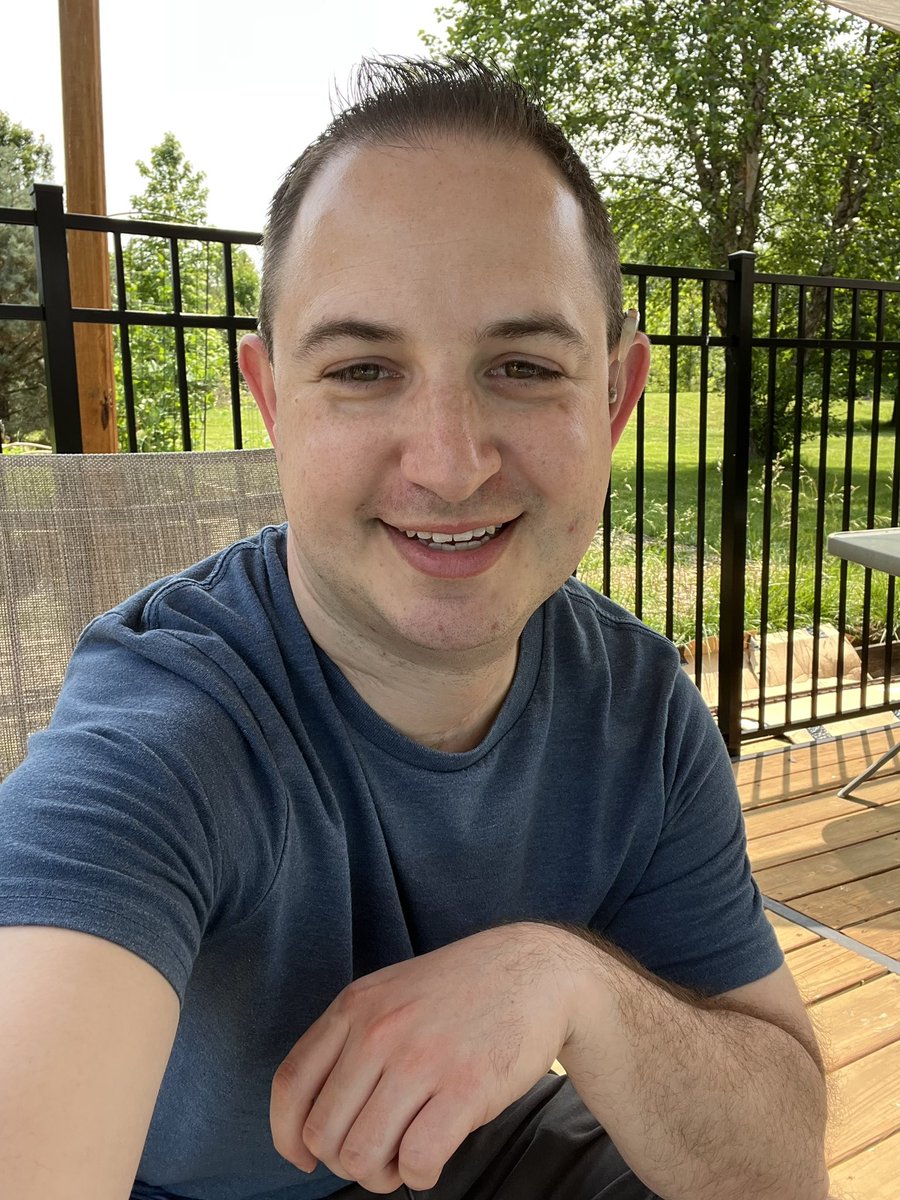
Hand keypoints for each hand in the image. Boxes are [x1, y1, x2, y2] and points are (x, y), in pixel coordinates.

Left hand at [269, 922, 573, 1192]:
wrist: (535, 970)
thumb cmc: (461, 990)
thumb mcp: (391, 992)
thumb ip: (351, 1037)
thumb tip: (311, 1115)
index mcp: (354, 1006)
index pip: (290, 1086)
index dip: (288, 1137)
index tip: (303, 1157)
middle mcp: (378, 1031)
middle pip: (324, 1133)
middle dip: (344, 1161)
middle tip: (377, 1154)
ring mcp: (421, 1059)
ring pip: (362, 1156)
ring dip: (381, 1175)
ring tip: (404, 1158)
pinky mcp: (465, 1087)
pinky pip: (417, 1161)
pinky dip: (419, 1175)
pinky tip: (433, 1156)